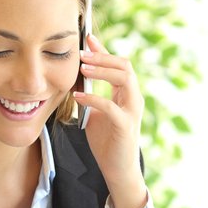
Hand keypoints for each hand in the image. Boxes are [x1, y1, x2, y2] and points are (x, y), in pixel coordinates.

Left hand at [72, 34, 148, 207]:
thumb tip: (74, 78)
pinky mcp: (125, 126)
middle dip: (102, 57)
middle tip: (81, 54)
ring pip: (125, 79)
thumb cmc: (106, 142)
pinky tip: (78, 97)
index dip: (103, 50)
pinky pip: (111, 106)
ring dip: (102, 71)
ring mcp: (132, 111)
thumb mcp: (95, 113)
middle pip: (124, 66)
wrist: (117, 169)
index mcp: (127, 94)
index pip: (118, 64)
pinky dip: (94, 99)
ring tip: (83, 69)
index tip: (87, 38)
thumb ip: (90, 95)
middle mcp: (133, 99)